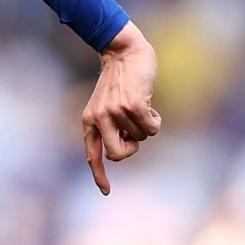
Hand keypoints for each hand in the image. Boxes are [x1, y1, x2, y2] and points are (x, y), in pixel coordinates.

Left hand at [83, 21, 159, 194]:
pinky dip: (155, 120)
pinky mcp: (132, 106)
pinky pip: (151, 129)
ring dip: (146, 125)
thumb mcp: (105, 104)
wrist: (124, 52)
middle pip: (117, 155)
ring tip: (140, 105)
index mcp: (89, 122)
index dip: (98, 175)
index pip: (92, 155)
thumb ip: (109, 126)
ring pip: (140, 138)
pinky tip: (149, 104)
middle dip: (131, 149)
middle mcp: (98, 119)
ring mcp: (115, 113)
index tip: (106, 192)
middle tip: (135, 133)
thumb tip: (124, 149)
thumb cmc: (119, 80)